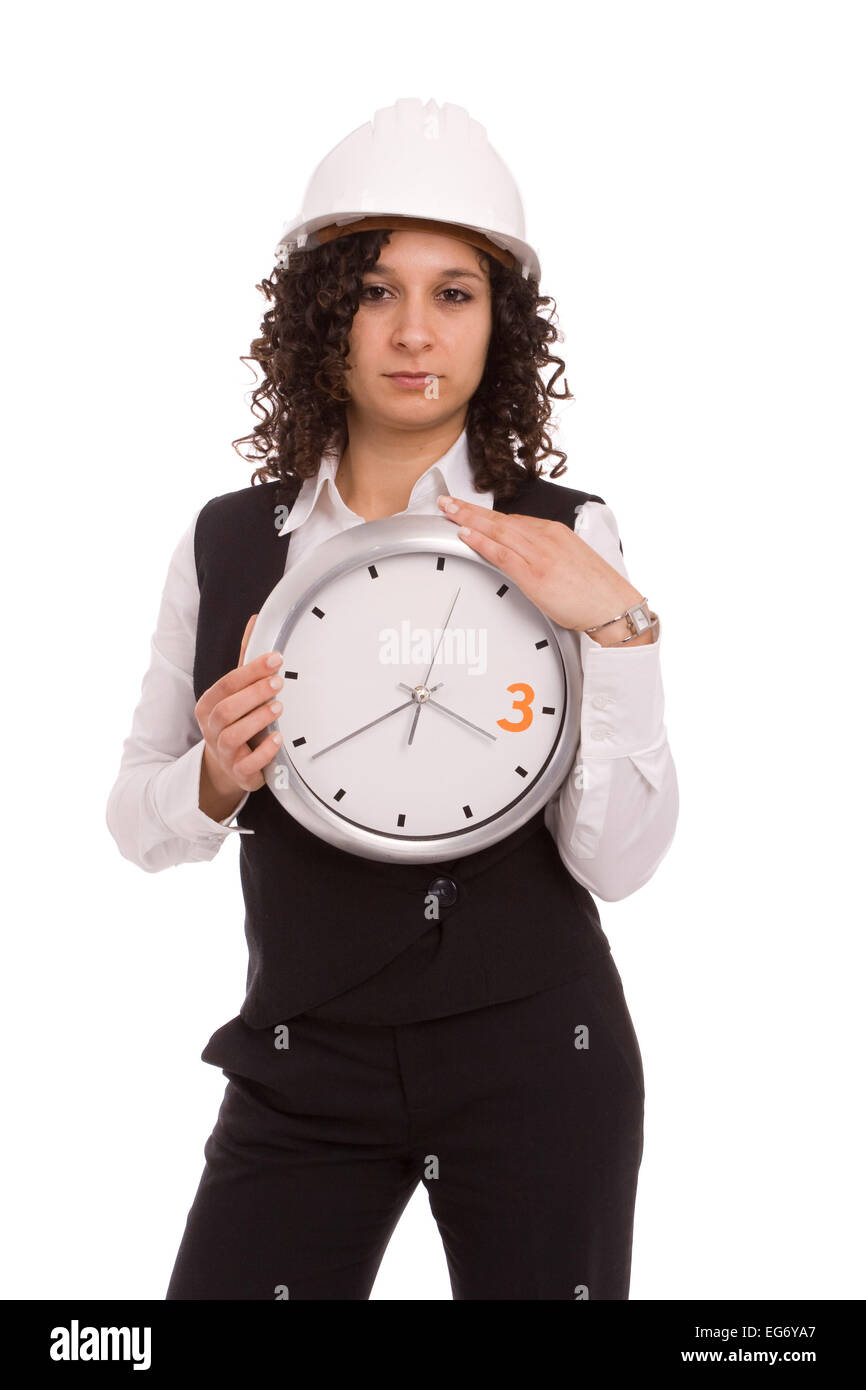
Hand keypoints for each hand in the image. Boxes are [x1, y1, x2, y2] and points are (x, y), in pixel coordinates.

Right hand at [195, 614, 284, 802]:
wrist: (229, 766)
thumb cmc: (236, 722)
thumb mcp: (237, 691)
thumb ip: (245, 660)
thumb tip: (255, 621)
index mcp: (208, 705)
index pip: (225, 685)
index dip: (250, 671)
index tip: (275, 659)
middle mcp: (211, 728)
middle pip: (226, 709)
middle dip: (253, 694)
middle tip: (278, 682)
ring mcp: (223, 752)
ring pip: (233, 735)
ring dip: (258, 718)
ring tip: (279, 707)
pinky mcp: (238, 771)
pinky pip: (248, 763)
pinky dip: (264, 751)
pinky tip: (278, 739)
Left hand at [436, 494, 645, 636]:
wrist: (614, 607)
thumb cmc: (597, 592)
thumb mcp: (572, 562)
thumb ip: (548, 554)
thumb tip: (529, 556)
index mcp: (556, 532)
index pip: (514, 519)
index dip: (488, 515)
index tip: (470, 510)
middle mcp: (547, 538)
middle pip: (501, 519)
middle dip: (470, 509)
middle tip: (447, 501)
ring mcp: (540, 555)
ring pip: (497, 530)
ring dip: (468, 518)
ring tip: (448, 511)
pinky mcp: (535, 575)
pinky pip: (502, 553)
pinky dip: (481, 542)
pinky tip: (465, 535)